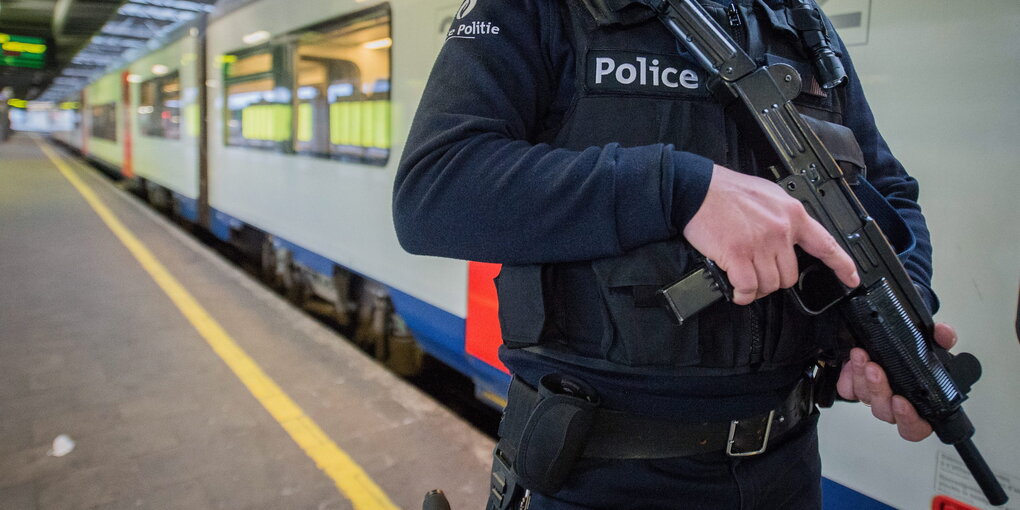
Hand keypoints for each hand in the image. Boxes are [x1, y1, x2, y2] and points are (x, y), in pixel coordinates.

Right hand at [683, 164, 859, 304]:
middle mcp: (780, 230)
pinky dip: (743, 294)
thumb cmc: (726, 191)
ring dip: (757, 288)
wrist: (697, 188)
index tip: (852, 278)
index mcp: (792, 214)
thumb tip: (789, 238)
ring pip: (769, 284)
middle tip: (758, 272)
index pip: (825, 244)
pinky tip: (738, 291)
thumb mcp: (768, 195)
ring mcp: (759, 243)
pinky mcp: (737, 254)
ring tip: (744, 280)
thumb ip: (783, 217)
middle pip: (789, 275)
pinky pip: (748, 287)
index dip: (842, 265)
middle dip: (774, 280)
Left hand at [836, 322, 958, 440]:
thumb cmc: (917, 354)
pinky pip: (847, 390)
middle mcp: (895, 406)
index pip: (915, 428)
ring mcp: (875, 398)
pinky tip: (852, 363)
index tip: (901, 402)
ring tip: (863, 358)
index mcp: (920, 406)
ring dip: (862, 377)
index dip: (908, 420)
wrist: (889, 342)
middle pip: (885, 412)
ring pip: (865, 398)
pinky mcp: (855, 388)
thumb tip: (944, 333)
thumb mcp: (934, 344)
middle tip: (876, 370)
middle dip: (878, 390)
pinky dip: (848, 376)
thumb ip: (942, 338)